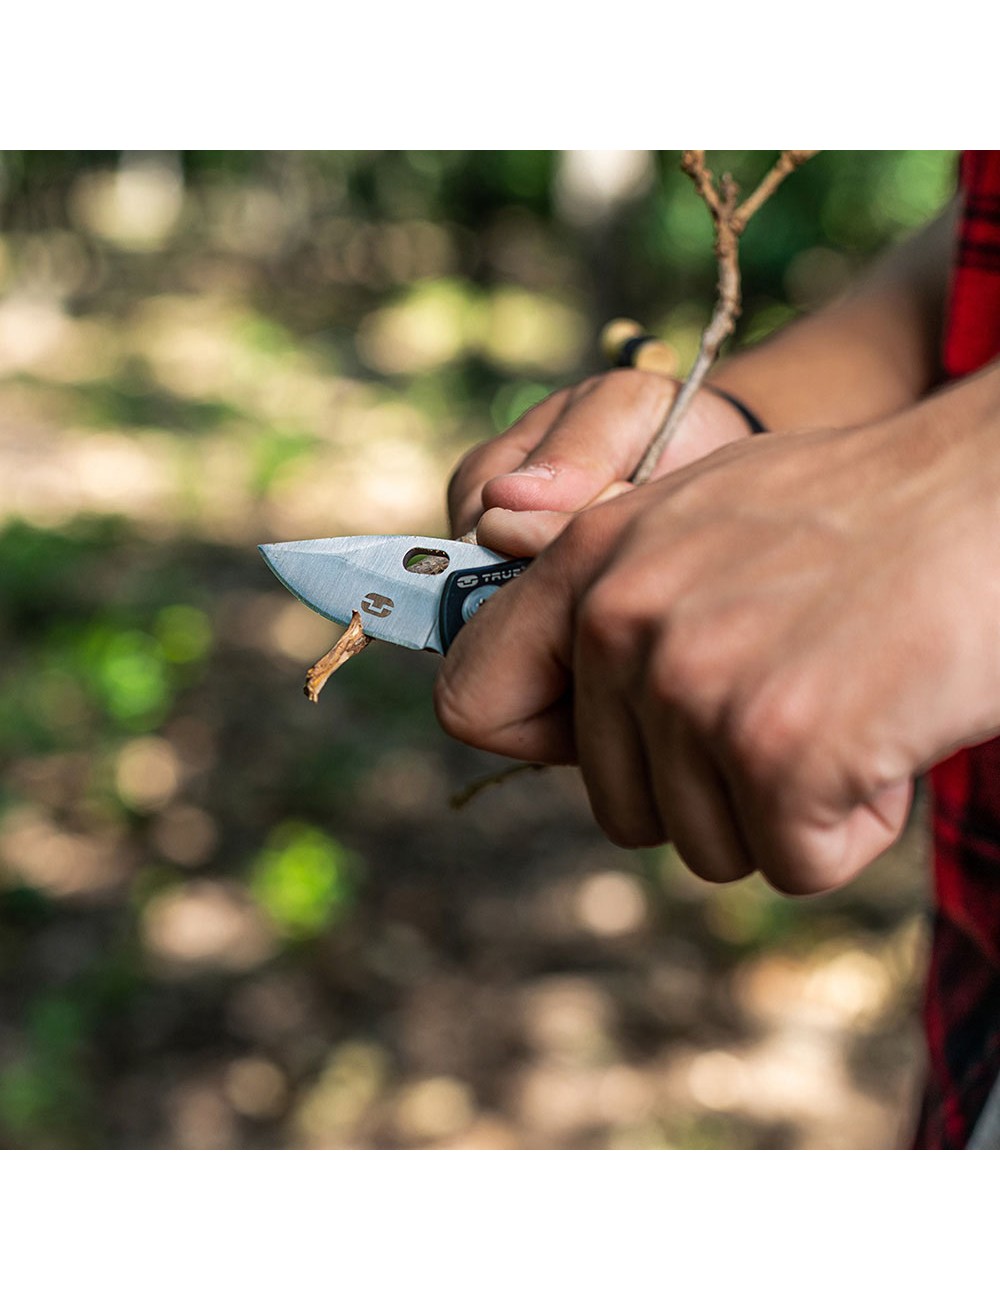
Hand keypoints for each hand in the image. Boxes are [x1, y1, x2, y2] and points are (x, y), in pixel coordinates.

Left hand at [436, 377, 999, 895]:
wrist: (994, 491)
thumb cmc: (862, 514)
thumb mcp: (700, 517)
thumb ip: (609, 595)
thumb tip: (529, 690)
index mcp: (588, 562)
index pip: (471, 699)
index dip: (537, 744)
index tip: (609, 744)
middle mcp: (623, 621)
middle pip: (619, 806)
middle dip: (711, 788)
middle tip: (793, 703)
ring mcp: (695, 685)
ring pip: (707, 846)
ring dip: (786, 805)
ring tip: (844, 701)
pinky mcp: (777, 747)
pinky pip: (794, 863)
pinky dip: (851, 826)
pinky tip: (886, 735)